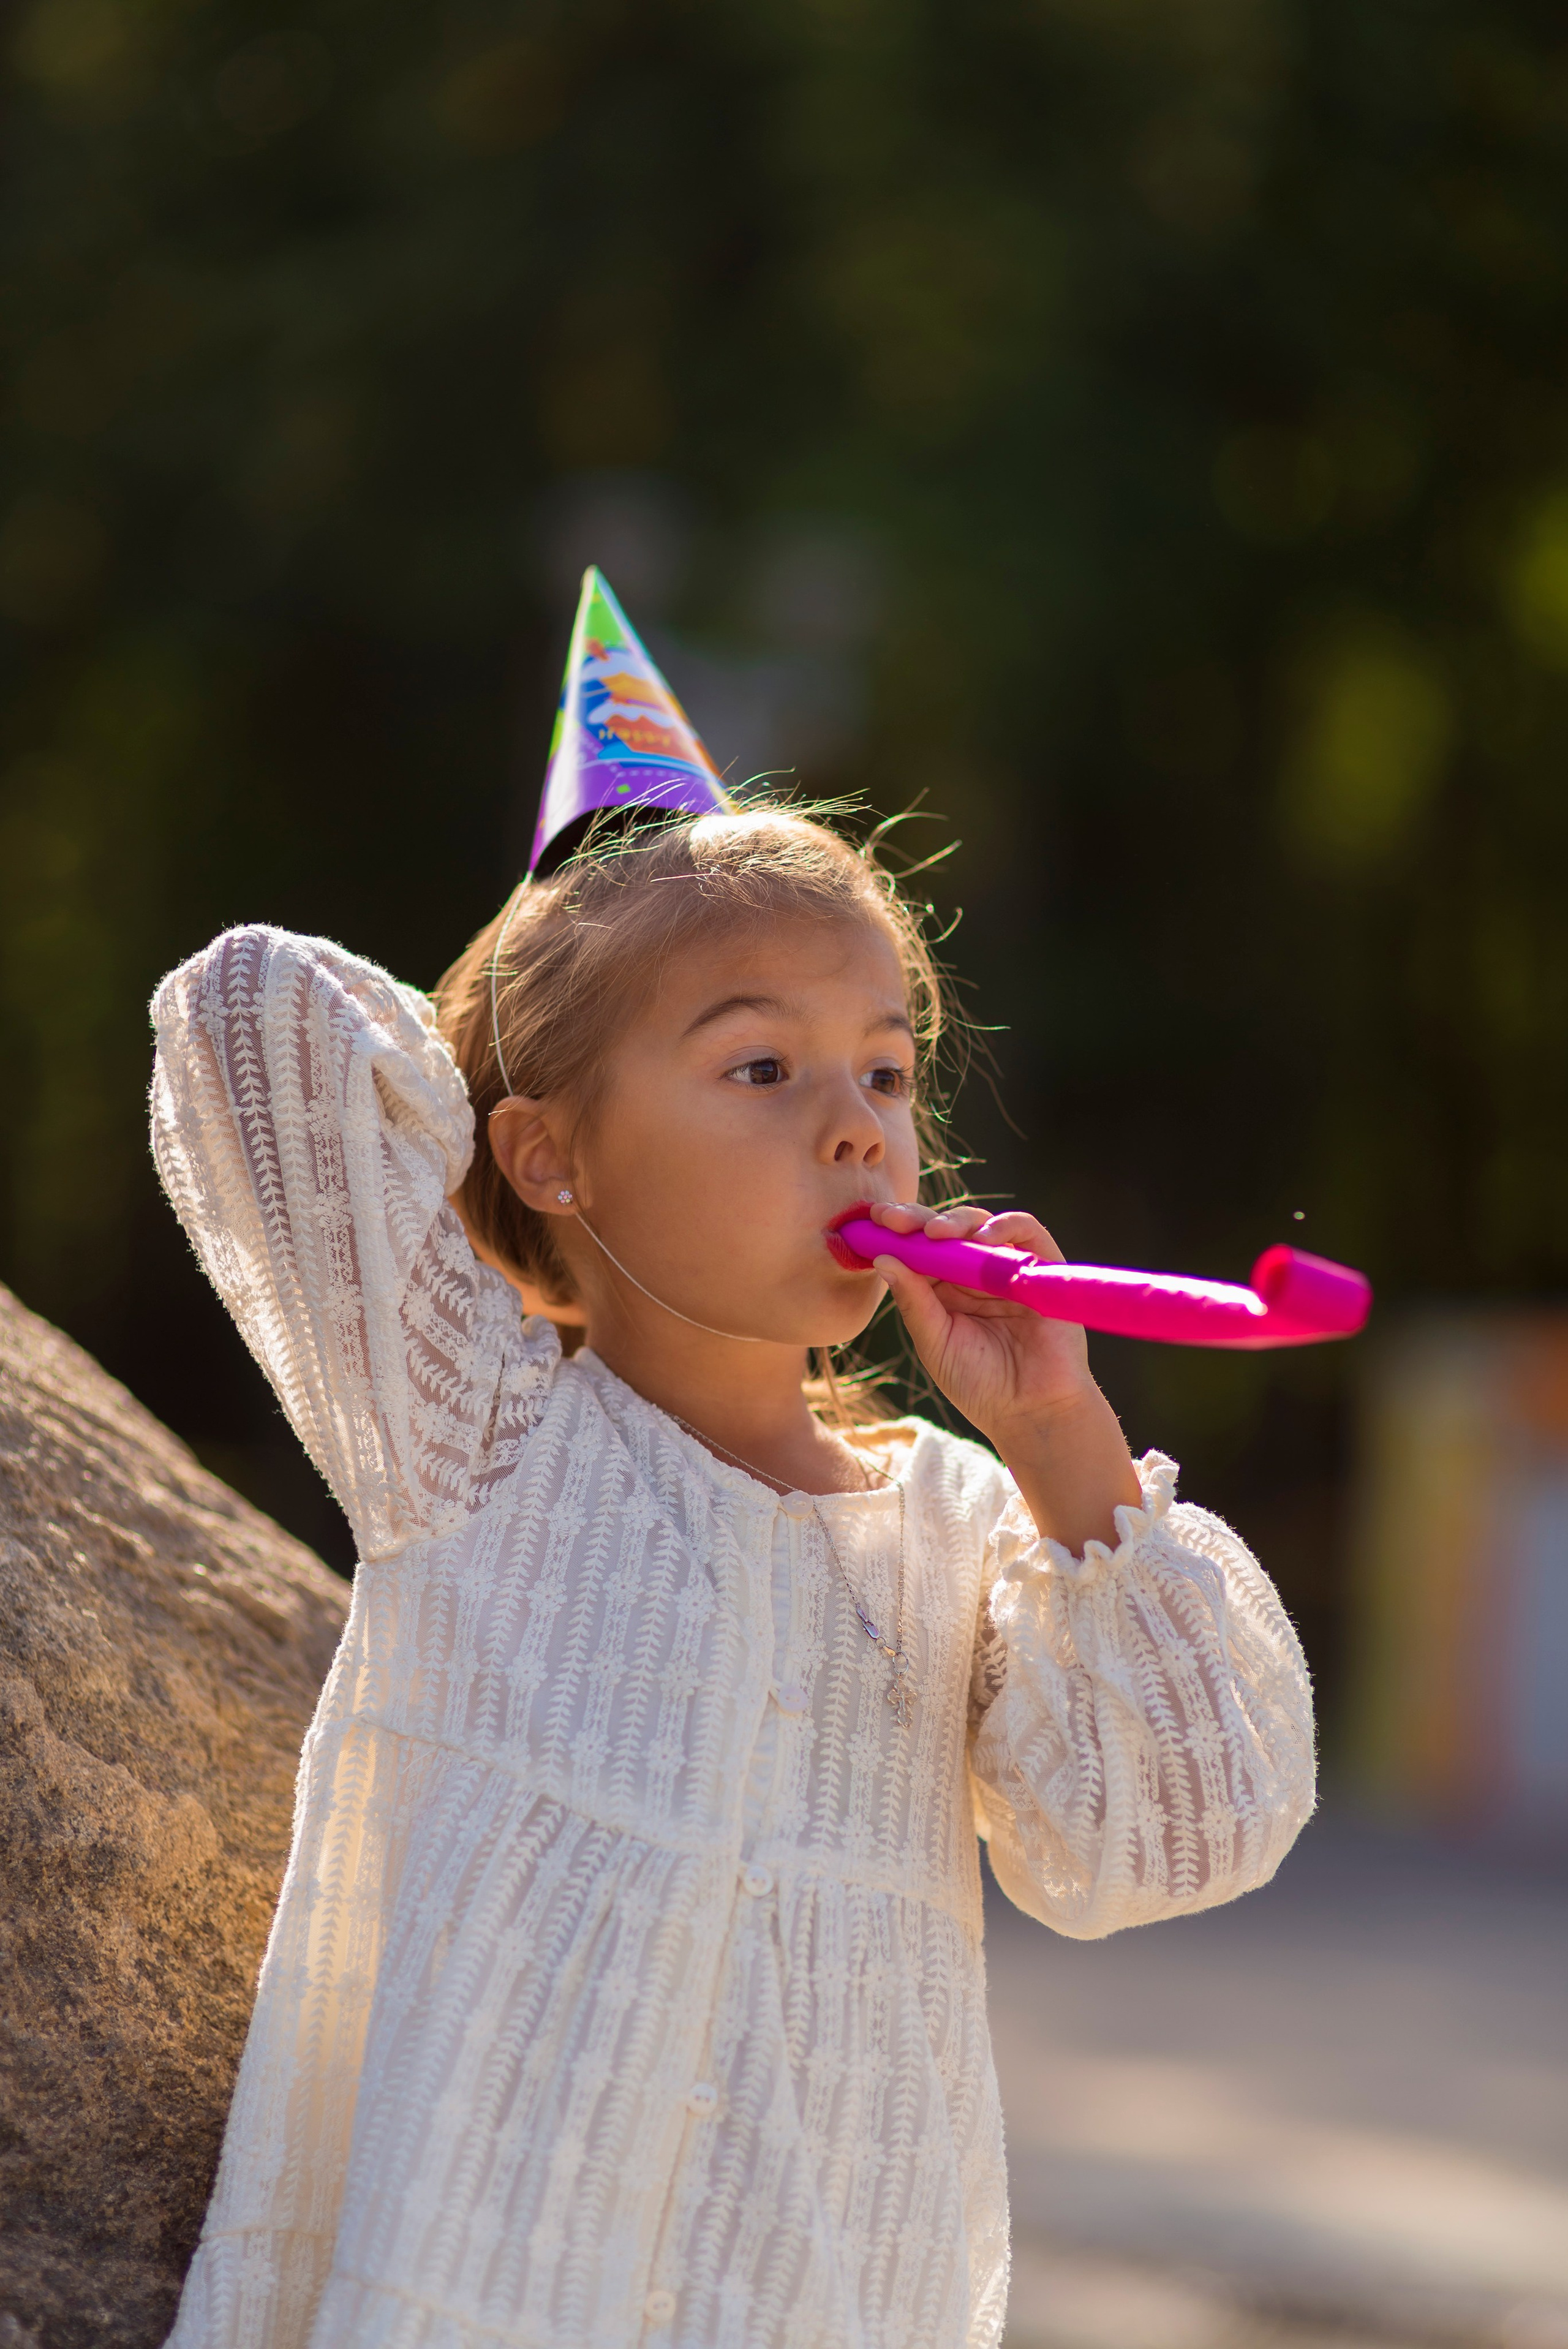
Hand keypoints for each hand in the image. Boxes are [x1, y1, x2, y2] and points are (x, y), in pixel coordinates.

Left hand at [867, 1201, 1141, 1550]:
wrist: (1030, 1412)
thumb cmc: (980, 1384)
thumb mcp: (935, 1342)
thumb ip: (914, 1302)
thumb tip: (882, 1259)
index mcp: (944, 1290)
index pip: (919, 1249)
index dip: (897, 1232)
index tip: (872, 1221)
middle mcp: (975, 1274)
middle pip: (947, 1230)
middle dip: (917, 1219)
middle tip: (892, 1219)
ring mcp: (1008, 1268)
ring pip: (982, 1224)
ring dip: (956, 1221)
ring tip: (934, 1233)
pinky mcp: (1043, 1268)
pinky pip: (1028, 1232)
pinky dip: (1006, 1226)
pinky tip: (984, 1238)